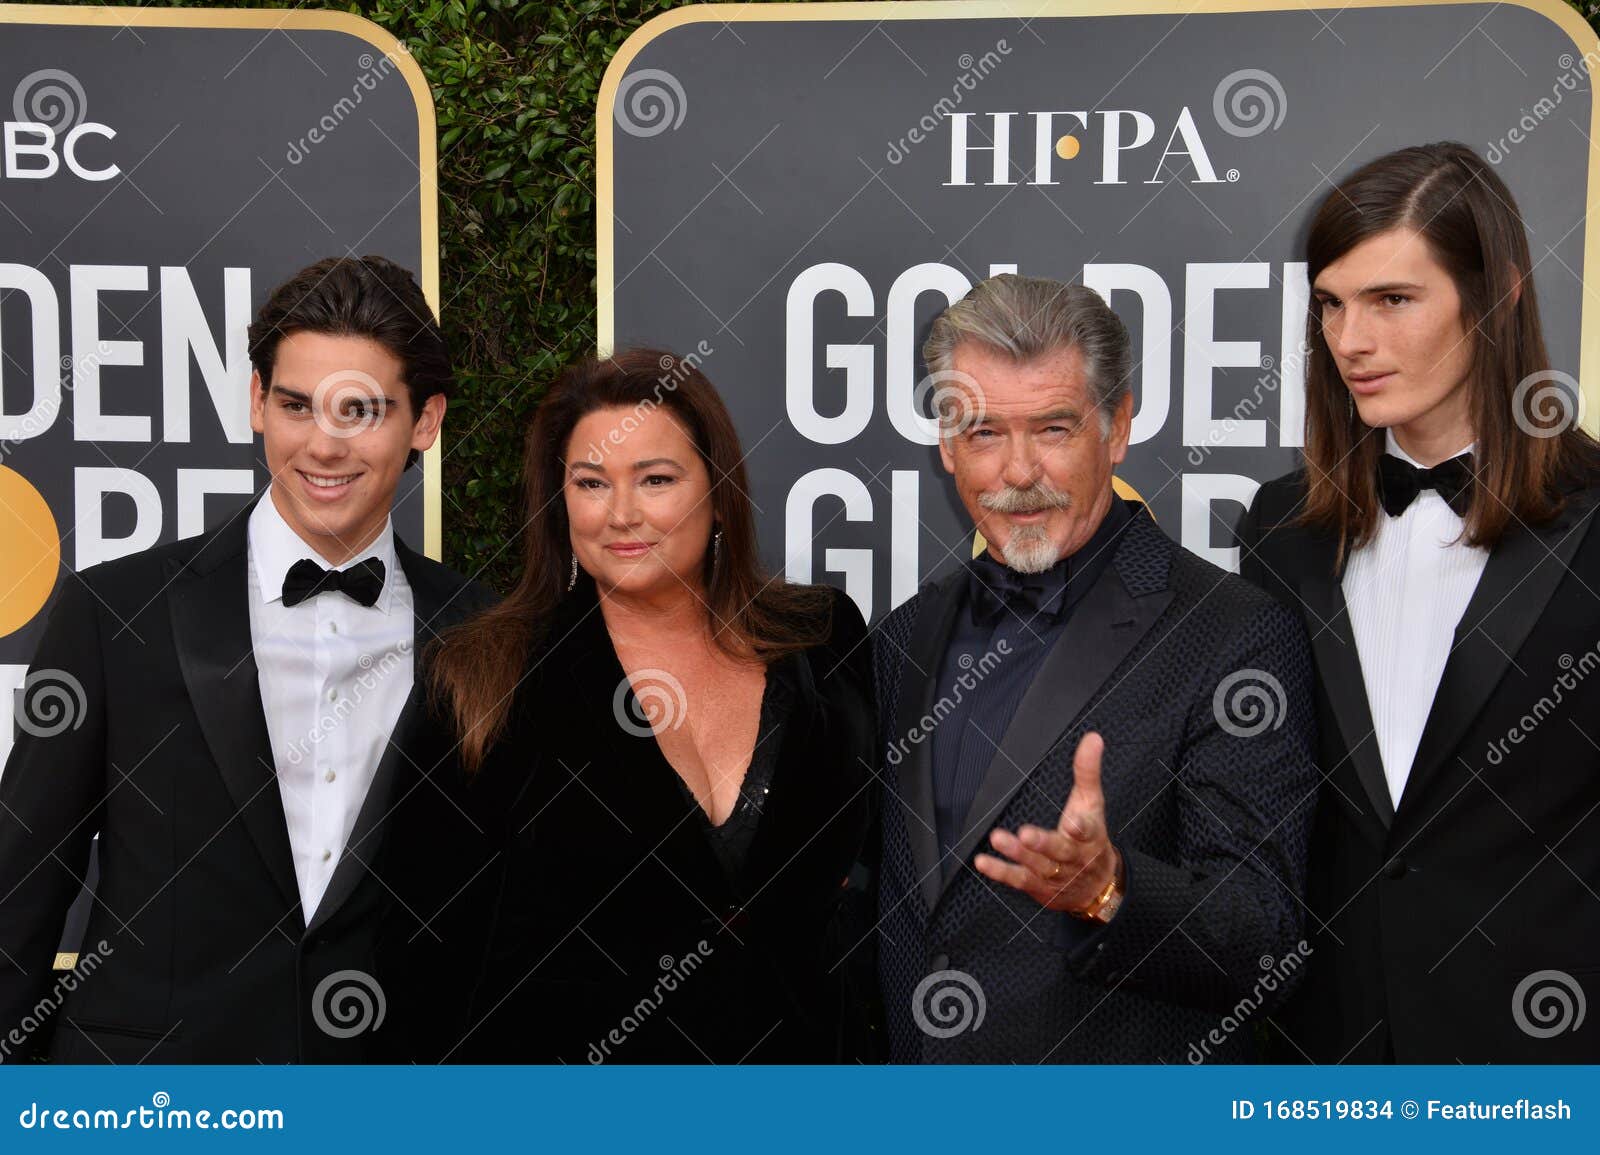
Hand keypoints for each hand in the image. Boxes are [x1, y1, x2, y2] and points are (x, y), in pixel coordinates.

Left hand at [974, 731, 1120, 914]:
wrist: (1099, 887)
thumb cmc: (1091, 837)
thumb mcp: (1092, 803)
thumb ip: (1088, 771)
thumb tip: (1093, 738)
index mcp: (1089, 835)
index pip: (1087, 830)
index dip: (1079, 827)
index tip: (1072, 823)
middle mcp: (1073, 857)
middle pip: (1059, 850)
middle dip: (1043, 843)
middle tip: (1026, 834)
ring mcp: (1056, 875)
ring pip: (1037, 865)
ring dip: (1017, 854)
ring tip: (998, 839)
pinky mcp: (1039, 887)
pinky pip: (1019, 880)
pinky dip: (1001, 872)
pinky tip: (984, 862)